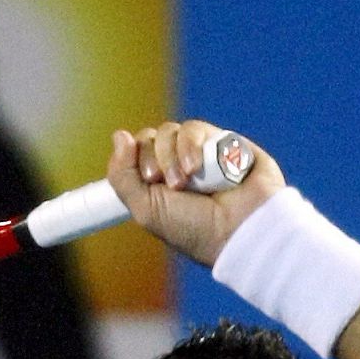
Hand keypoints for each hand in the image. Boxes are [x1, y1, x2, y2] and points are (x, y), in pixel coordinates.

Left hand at [105, 119, 285, 266]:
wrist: (239, 230)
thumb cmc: (194, 229)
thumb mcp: (145, 209)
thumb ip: (122, 175)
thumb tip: (119, 135)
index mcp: (157, 183)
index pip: (134, 153)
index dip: (134, 159)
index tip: (150, 180)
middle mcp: (177, 165)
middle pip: (151, 138)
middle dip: (156, 159)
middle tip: (172, 186)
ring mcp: (200, 152)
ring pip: (171, 131)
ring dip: (172, 155)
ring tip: (188, 180)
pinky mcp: (222, 141)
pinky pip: (194, 128)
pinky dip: (191, 145)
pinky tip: (198, 168)